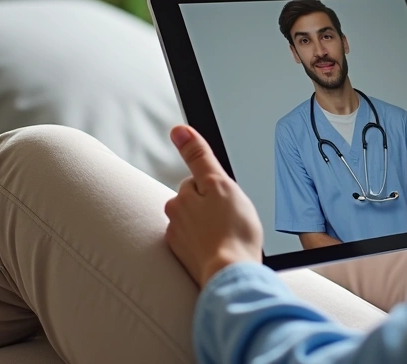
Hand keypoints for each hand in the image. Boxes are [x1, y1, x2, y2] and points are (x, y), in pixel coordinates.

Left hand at [164, 125, 263, 287]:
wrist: (233, 276)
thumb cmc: (232, 232)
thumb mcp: (220, 183)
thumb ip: (199, 157)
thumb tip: (178, 130)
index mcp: (179, 200)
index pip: (197, 182)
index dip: (217, 188)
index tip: (228, 203)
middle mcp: (174, 220)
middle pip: (197, 204)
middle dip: (213, 208)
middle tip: (233, 220)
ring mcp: (180, 243)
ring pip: (199, 225)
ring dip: (213, 228)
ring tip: (231, 237)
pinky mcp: (188, 262)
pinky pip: (201, 246)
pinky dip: (212, 247)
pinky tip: (226, 251)